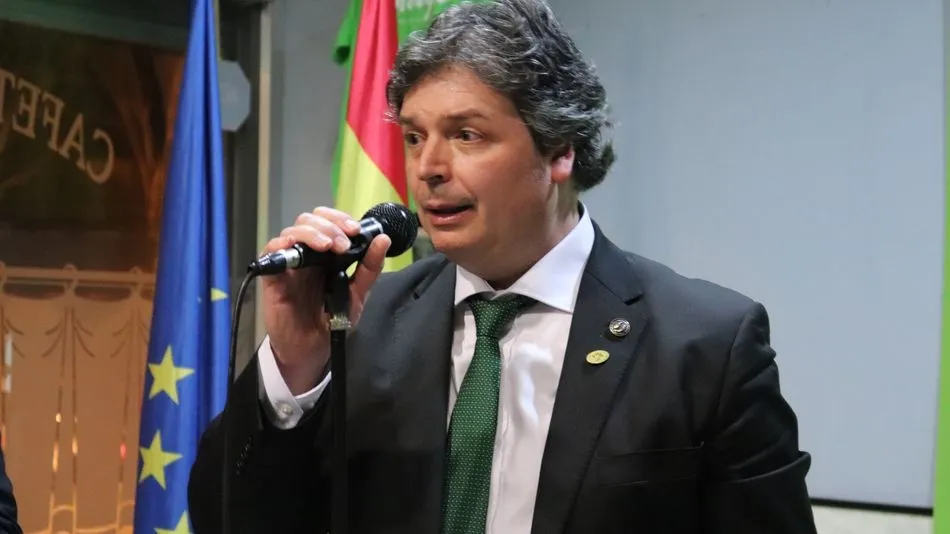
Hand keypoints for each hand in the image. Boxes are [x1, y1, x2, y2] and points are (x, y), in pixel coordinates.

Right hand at [261, 206, 390, 393]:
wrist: (313, 350)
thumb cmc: (332, 320)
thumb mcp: (358, 294)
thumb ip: (370, 268)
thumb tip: (383, 239)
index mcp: (327, 253)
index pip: (329, 221)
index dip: (340, 219)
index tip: (356, 230)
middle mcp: (307, 253)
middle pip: (310, 220)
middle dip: (329, 225)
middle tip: (343, 242)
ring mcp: (289, 263)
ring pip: (293, 231)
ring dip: (313, 233)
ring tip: (329, 247)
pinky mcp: (273, 277)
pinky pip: (270, 252)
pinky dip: (281, 244)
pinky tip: (295, 248)